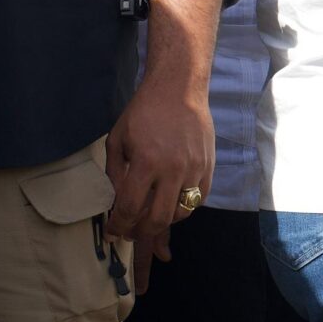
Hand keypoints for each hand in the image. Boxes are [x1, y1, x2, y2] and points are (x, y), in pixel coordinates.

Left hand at [106, 77, 213, 265]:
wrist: (179, 88)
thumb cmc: (144, 112)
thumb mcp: (118, 139)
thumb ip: (115, 173)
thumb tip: (117, 200)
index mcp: (146, 162)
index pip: (131, 208)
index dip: (119, 225)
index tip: (113, 233)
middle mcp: (173, 170)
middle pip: (158, 219)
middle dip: (140, 232)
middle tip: (131, 231)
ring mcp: (194, 169)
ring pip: (181, 213)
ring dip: (164, 222)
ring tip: (152, 218)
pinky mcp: (208, 167)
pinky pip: (199, 199)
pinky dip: (184, 207)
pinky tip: (172, 204)